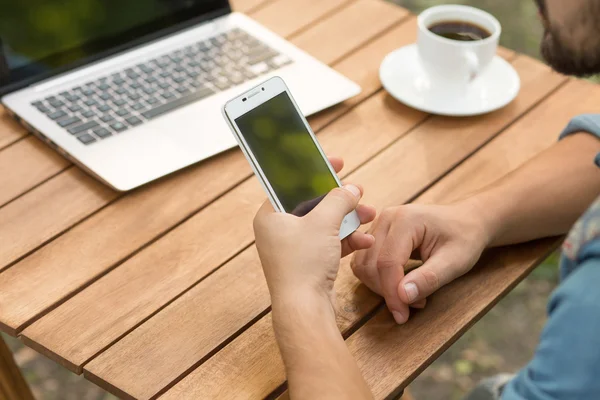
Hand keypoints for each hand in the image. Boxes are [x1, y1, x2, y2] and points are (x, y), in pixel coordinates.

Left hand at [253, 157, 376, 308]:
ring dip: (347, 219)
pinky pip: (327, 244)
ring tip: (370, 214)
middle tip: (358, 191)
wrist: (304, 309)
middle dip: (339, 200)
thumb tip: (350, 188)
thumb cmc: (304, 264)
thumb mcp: (323, 223)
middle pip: (311, 204)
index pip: (291, 183)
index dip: (314, 171)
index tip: (335, 162)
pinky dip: (345, 240)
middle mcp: (278, 231)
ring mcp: (292, 248)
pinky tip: (365, 240)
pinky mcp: (306, 264)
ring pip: (323, 225)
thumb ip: (338, 200)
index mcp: (270, 216)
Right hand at [351, 202, 489, 323]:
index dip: (392, 293)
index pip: (387, 262)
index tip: (403, 316)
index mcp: (406, 220)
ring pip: (362, 264)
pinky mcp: (377, 233)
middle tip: (416, 303)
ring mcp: (380, 224)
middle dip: (387, 291)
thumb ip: (429, 278)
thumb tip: (403, 296)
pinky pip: (364, 261)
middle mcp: (387, 218)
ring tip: (408, 293)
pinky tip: (398, 284)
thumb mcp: (455, 261)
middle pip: (370, 264)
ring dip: (379, 286)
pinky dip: (376, 279)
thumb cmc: (465, 238)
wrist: (467, 221)